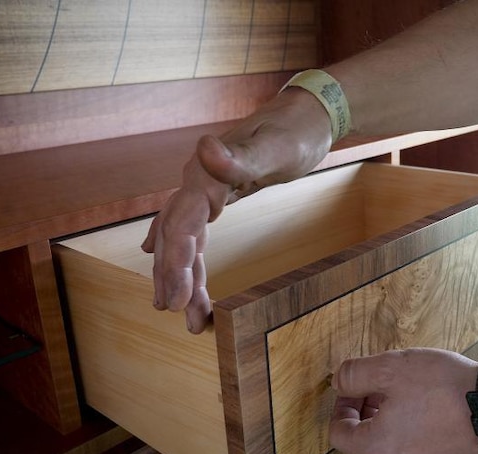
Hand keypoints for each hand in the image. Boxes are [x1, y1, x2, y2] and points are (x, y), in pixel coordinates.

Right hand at [142, 88, 332, 332]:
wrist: (305, 114)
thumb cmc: (294, 132)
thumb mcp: (275, 147)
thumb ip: (239, 156)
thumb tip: (204, 148)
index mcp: (205, 175)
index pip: (182, 224)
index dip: (176, 262)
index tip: (177, 297)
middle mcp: (197, 183)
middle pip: (175, 236)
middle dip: (174, 278)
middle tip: (180, 316)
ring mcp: (204, 189)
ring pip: (182, 239)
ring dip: (180, 275)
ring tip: (182, 312)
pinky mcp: (216, 196)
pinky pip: (194, 233)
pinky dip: (186, 257)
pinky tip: (171, 271)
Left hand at [329, 348, 477, 453]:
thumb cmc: (445, 388)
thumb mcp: (390, 368)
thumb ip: (354, 374)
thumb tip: (338, 380)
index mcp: (378, 447)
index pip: (338, 434)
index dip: (340, 406)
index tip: (354, 386)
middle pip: (367, 440)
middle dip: (368, 409)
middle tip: (383, 383)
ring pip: (396, 444)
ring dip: (394, 417)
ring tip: (412, 390)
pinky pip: (421, 447)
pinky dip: (419, 428)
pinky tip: (434, 405)